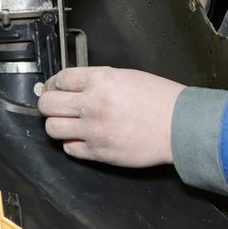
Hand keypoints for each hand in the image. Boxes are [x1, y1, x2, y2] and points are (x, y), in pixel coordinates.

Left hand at [37, 66, 183, 167]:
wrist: (180, 125)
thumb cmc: (161, 99)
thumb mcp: (127, 76)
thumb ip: (98, 80)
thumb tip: (76, 86)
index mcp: (100, 80)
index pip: (59, 79)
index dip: (53, 84)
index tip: (53, 88)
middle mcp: (92, 104)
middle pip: (47, 104)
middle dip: (48, 104)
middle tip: (55, 106)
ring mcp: (93, 130)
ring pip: (52, 128)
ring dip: (57, 125)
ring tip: (68, 123)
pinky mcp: (99, 152)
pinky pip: (70, 148)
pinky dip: (72, 143)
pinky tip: (83, 137)